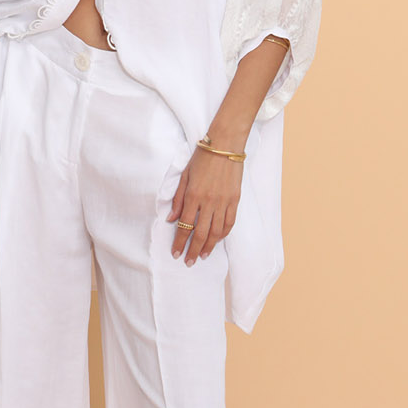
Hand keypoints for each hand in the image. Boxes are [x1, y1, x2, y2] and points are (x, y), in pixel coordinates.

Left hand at [165, 144, 243, 264]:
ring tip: (202, 255)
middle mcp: (209, 202)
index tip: (176, 253)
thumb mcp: (184, 175)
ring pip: (216, 232)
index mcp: (193, 195)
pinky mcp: (235, 200)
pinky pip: (229, 223)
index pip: (185, 226)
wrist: (225, 145)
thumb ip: (177, 198)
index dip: (180, 242)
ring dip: (208, 246)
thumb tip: (172, 219)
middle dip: (193, 250)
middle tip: (189, 262)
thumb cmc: (201, 158)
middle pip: (200, 233)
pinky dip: (223, 235)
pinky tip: (217, 241)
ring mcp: (223, 202)